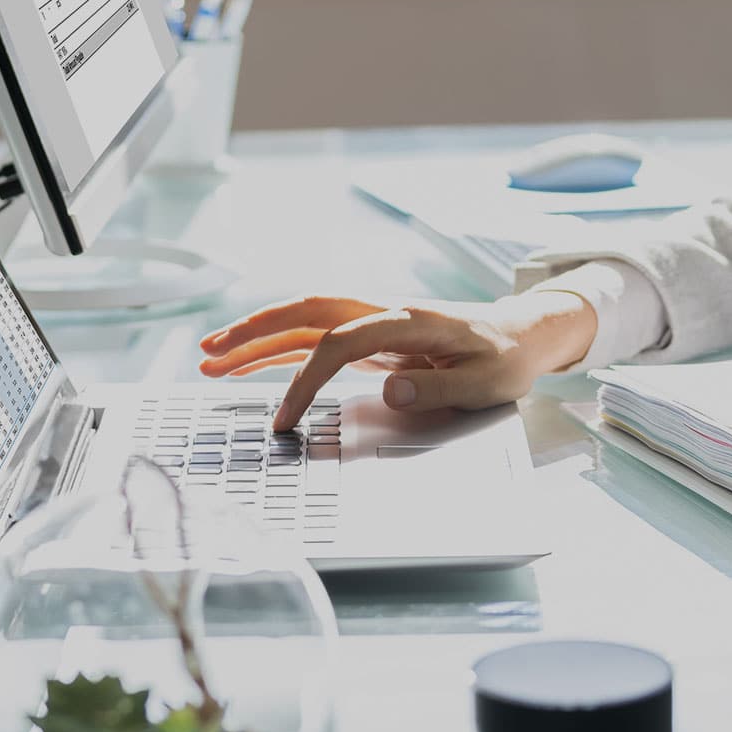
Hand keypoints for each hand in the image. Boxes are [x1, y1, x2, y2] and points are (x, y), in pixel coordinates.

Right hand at [198, 291, 597, 430]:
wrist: (521, 335)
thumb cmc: (504, 359)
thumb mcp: (483, 382)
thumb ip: (436, 387)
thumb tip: (389, 393)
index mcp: (409, 320)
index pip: (340, 344)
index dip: (306, 379)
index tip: (284, 419)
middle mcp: (385, 312)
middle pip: (308, 312)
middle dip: (255, 330)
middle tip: (210, 353)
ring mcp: (375, 321)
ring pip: (306, 321)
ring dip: (258, 336)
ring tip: (210, 358)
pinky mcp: (373, 337)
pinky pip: (318, 337)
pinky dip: (282, 348)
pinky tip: (251, 363)